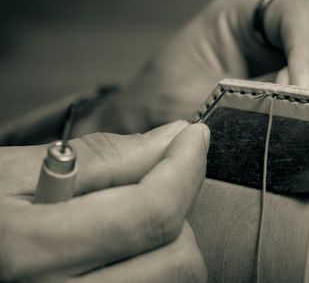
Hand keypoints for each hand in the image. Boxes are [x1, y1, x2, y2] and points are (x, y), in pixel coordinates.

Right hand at [0, 121, 208, 282]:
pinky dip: (153, 266)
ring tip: (131, 216)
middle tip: (157, 180)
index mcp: (23, 252)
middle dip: (178, 212)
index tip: (194, 139)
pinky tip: (127, 245)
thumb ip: (100, 158)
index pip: (148, 213)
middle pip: (175, 262)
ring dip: (169, 242)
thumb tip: (171, 139)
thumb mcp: (11, 174)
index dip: (185, 168)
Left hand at [81, 0, 308, 133]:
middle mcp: (286, 39)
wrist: (150, 133)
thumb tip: (296, 124)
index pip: (304, 15)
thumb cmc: (160, 106)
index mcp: (250, 17)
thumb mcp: (185, 99)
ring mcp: (307, 72)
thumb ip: (238, 106)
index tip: (305, 92)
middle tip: (308, 126)